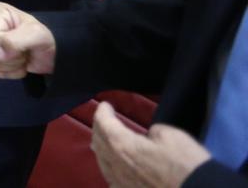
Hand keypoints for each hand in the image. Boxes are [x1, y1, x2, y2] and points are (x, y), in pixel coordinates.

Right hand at [0, 1, 56, 78]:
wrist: (56, 52)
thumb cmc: (47, 38)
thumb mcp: (35, 34)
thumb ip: (14, 41)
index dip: (7, 46)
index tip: (24, 44)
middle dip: (11, 57)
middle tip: (25, 50)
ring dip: (13, 65)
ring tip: (25, 55)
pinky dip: (13, 71)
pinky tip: (22, 62)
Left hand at [91, 102, 210, 187]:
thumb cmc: (186, 164)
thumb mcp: (170, 135)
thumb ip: (151, 132)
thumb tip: (147, 139)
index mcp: (122, 145)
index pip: (104, 123)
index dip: (103, 111)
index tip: (106, 105)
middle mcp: (115, 165)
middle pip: (98, 142)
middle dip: (100, 128)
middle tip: (105, 120)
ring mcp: (120, 183)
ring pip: (102, 162)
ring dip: (102, 148)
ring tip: (104, 140)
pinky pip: (112, 179)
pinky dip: (110, 168)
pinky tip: (114, 167)